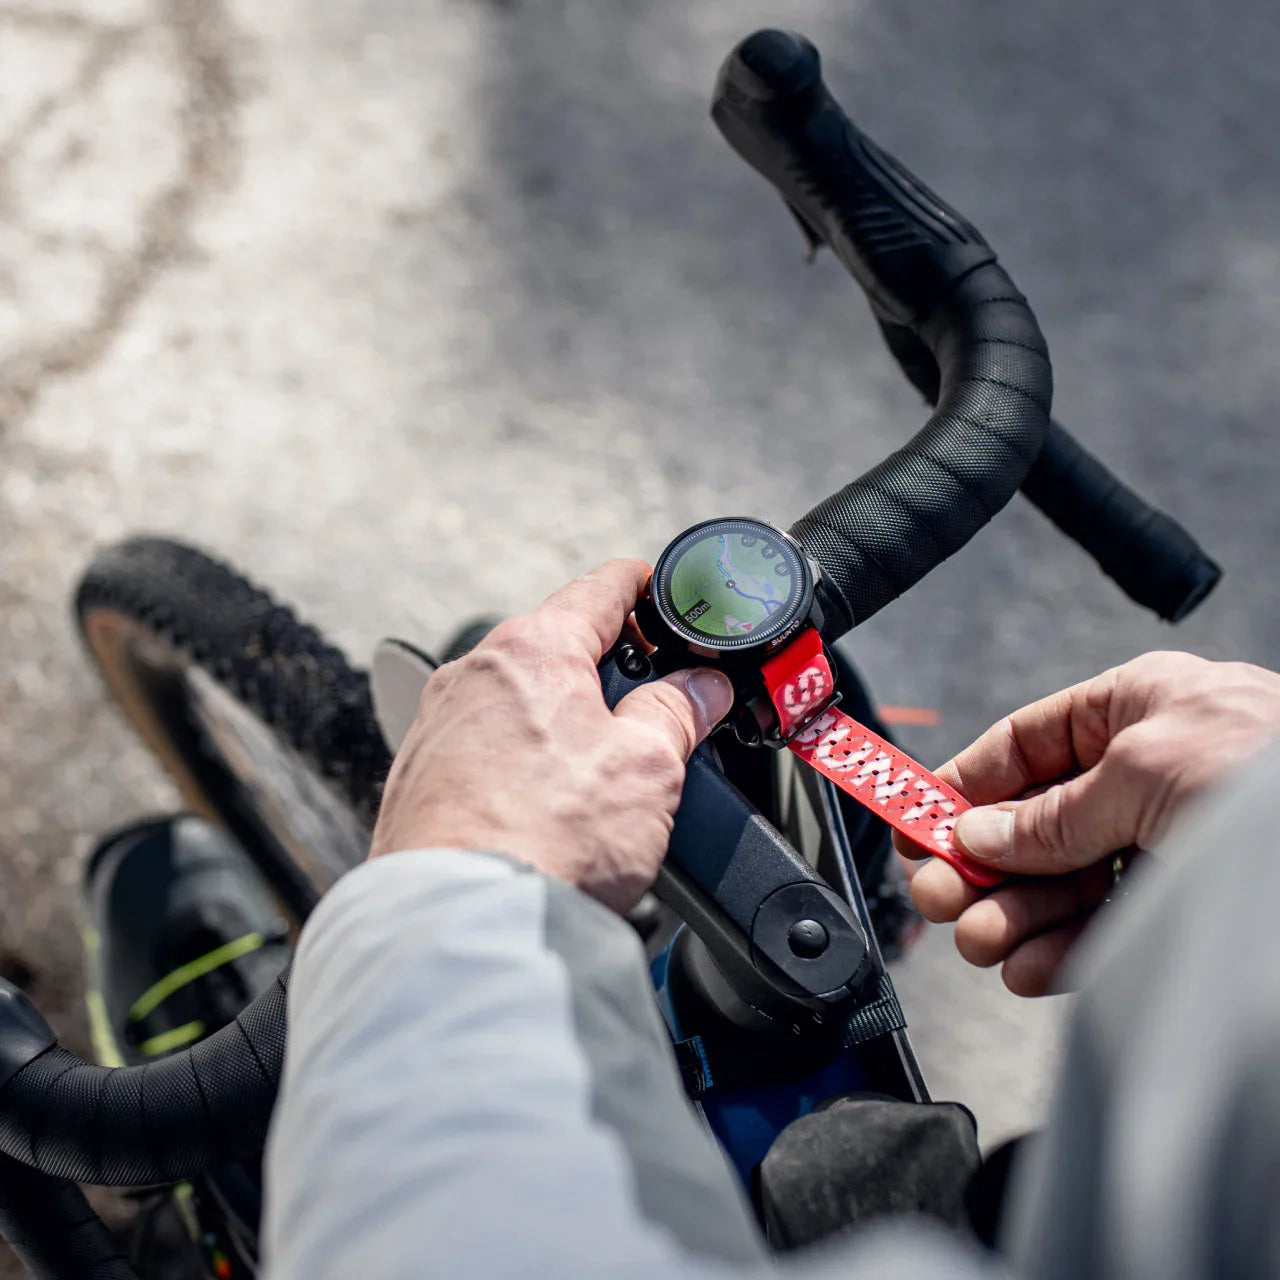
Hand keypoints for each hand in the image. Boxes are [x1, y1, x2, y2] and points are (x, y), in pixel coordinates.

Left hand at [369, 559, 734, 912]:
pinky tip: (549, 800)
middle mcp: (473, 673)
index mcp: (531, 650)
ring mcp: (439, 724)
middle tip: (654, 701)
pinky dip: (524, 752)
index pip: (600, 588)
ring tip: (605, 765)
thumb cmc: (548, 840)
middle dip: (608, 664)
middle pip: (557, 644)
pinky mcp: (422, 774)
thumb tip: (700, 686)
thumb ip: (677, 711)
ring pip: (520, 694)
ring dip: (565, 712)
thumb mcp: (647, 766)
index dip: (644, 586)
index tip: (661, 591)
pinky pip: (486, 740)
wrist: (463, 924)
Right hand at [895, 652, 1279, 994]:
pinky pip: (1106, 931)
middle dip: (985, 866)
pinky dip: (1061, 952)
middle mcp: (1150, 776)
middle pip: (1037, 824)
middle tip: (941, 900)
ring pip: (1066, 885)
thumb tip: (980, 835)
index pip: (1027, 745)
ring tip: (982, 944)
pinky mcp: (1189, 911)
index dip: (964, 785)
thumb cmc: (1277, 779)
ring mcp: (1170, 846)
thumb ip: (1052, 814)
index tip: (915, 824)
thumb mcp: (1144, 771)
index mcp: (1141, 710)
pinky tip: (1030, 967)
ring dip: (1015, 917)